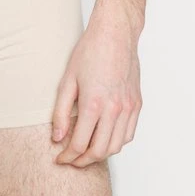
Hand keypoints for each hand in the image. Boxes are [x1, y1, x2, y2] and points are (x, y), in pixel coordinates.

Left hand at [51, 2, 142, 167]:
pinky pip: (129, 134)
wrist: (115, 33)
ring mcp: (128, 108)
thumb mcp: (67, 79)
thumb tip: (58, 137)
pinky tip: (105, 138)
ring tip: (86, 152)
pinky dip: (116, 143)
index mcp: (94, 103)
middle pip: (100, 151)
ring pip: (116, 146)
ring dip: (100, 154)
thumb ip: (61, 112)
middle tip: (71, 160)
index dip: (68, 156)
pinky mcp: (137, 104)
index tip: (60, 158)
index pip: (79, 144)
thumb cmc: (90, 51)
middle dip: (83, 161)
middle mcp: (114, 109)